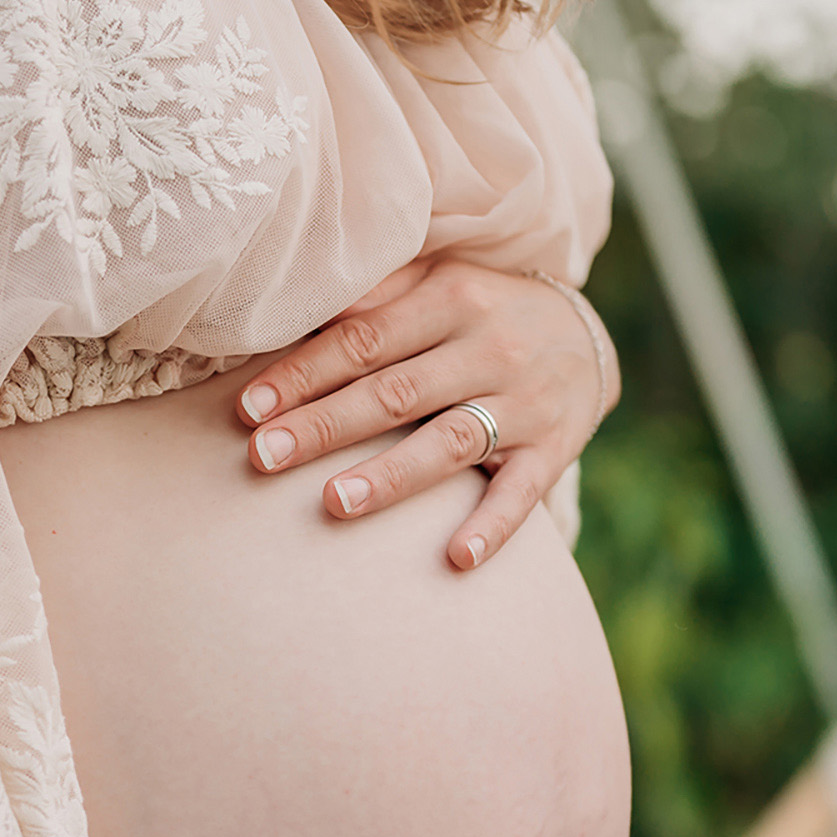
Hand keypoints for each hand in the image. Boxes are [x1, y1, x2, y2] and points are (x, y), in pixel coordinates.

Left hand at [233, 258, 617, 570]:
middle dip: (324, 426)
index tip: (249, 410)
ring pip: (449, 441)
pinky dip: (493, 525)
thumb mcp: (436, 279)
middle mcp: (488, 347)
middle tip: (262, 457)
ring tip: (336, 503)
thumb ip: (375, 295)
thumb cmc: (481, 310)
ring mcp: (524, 401)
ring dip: (392, 475)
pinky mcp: (554, 447)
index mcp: (450, 297)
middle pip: (394, 392)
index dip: (303, 375)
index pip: (363, 341)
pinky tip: (456, 558)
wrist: (587, 334)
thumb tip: (296, 312)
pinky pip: (521, 492)